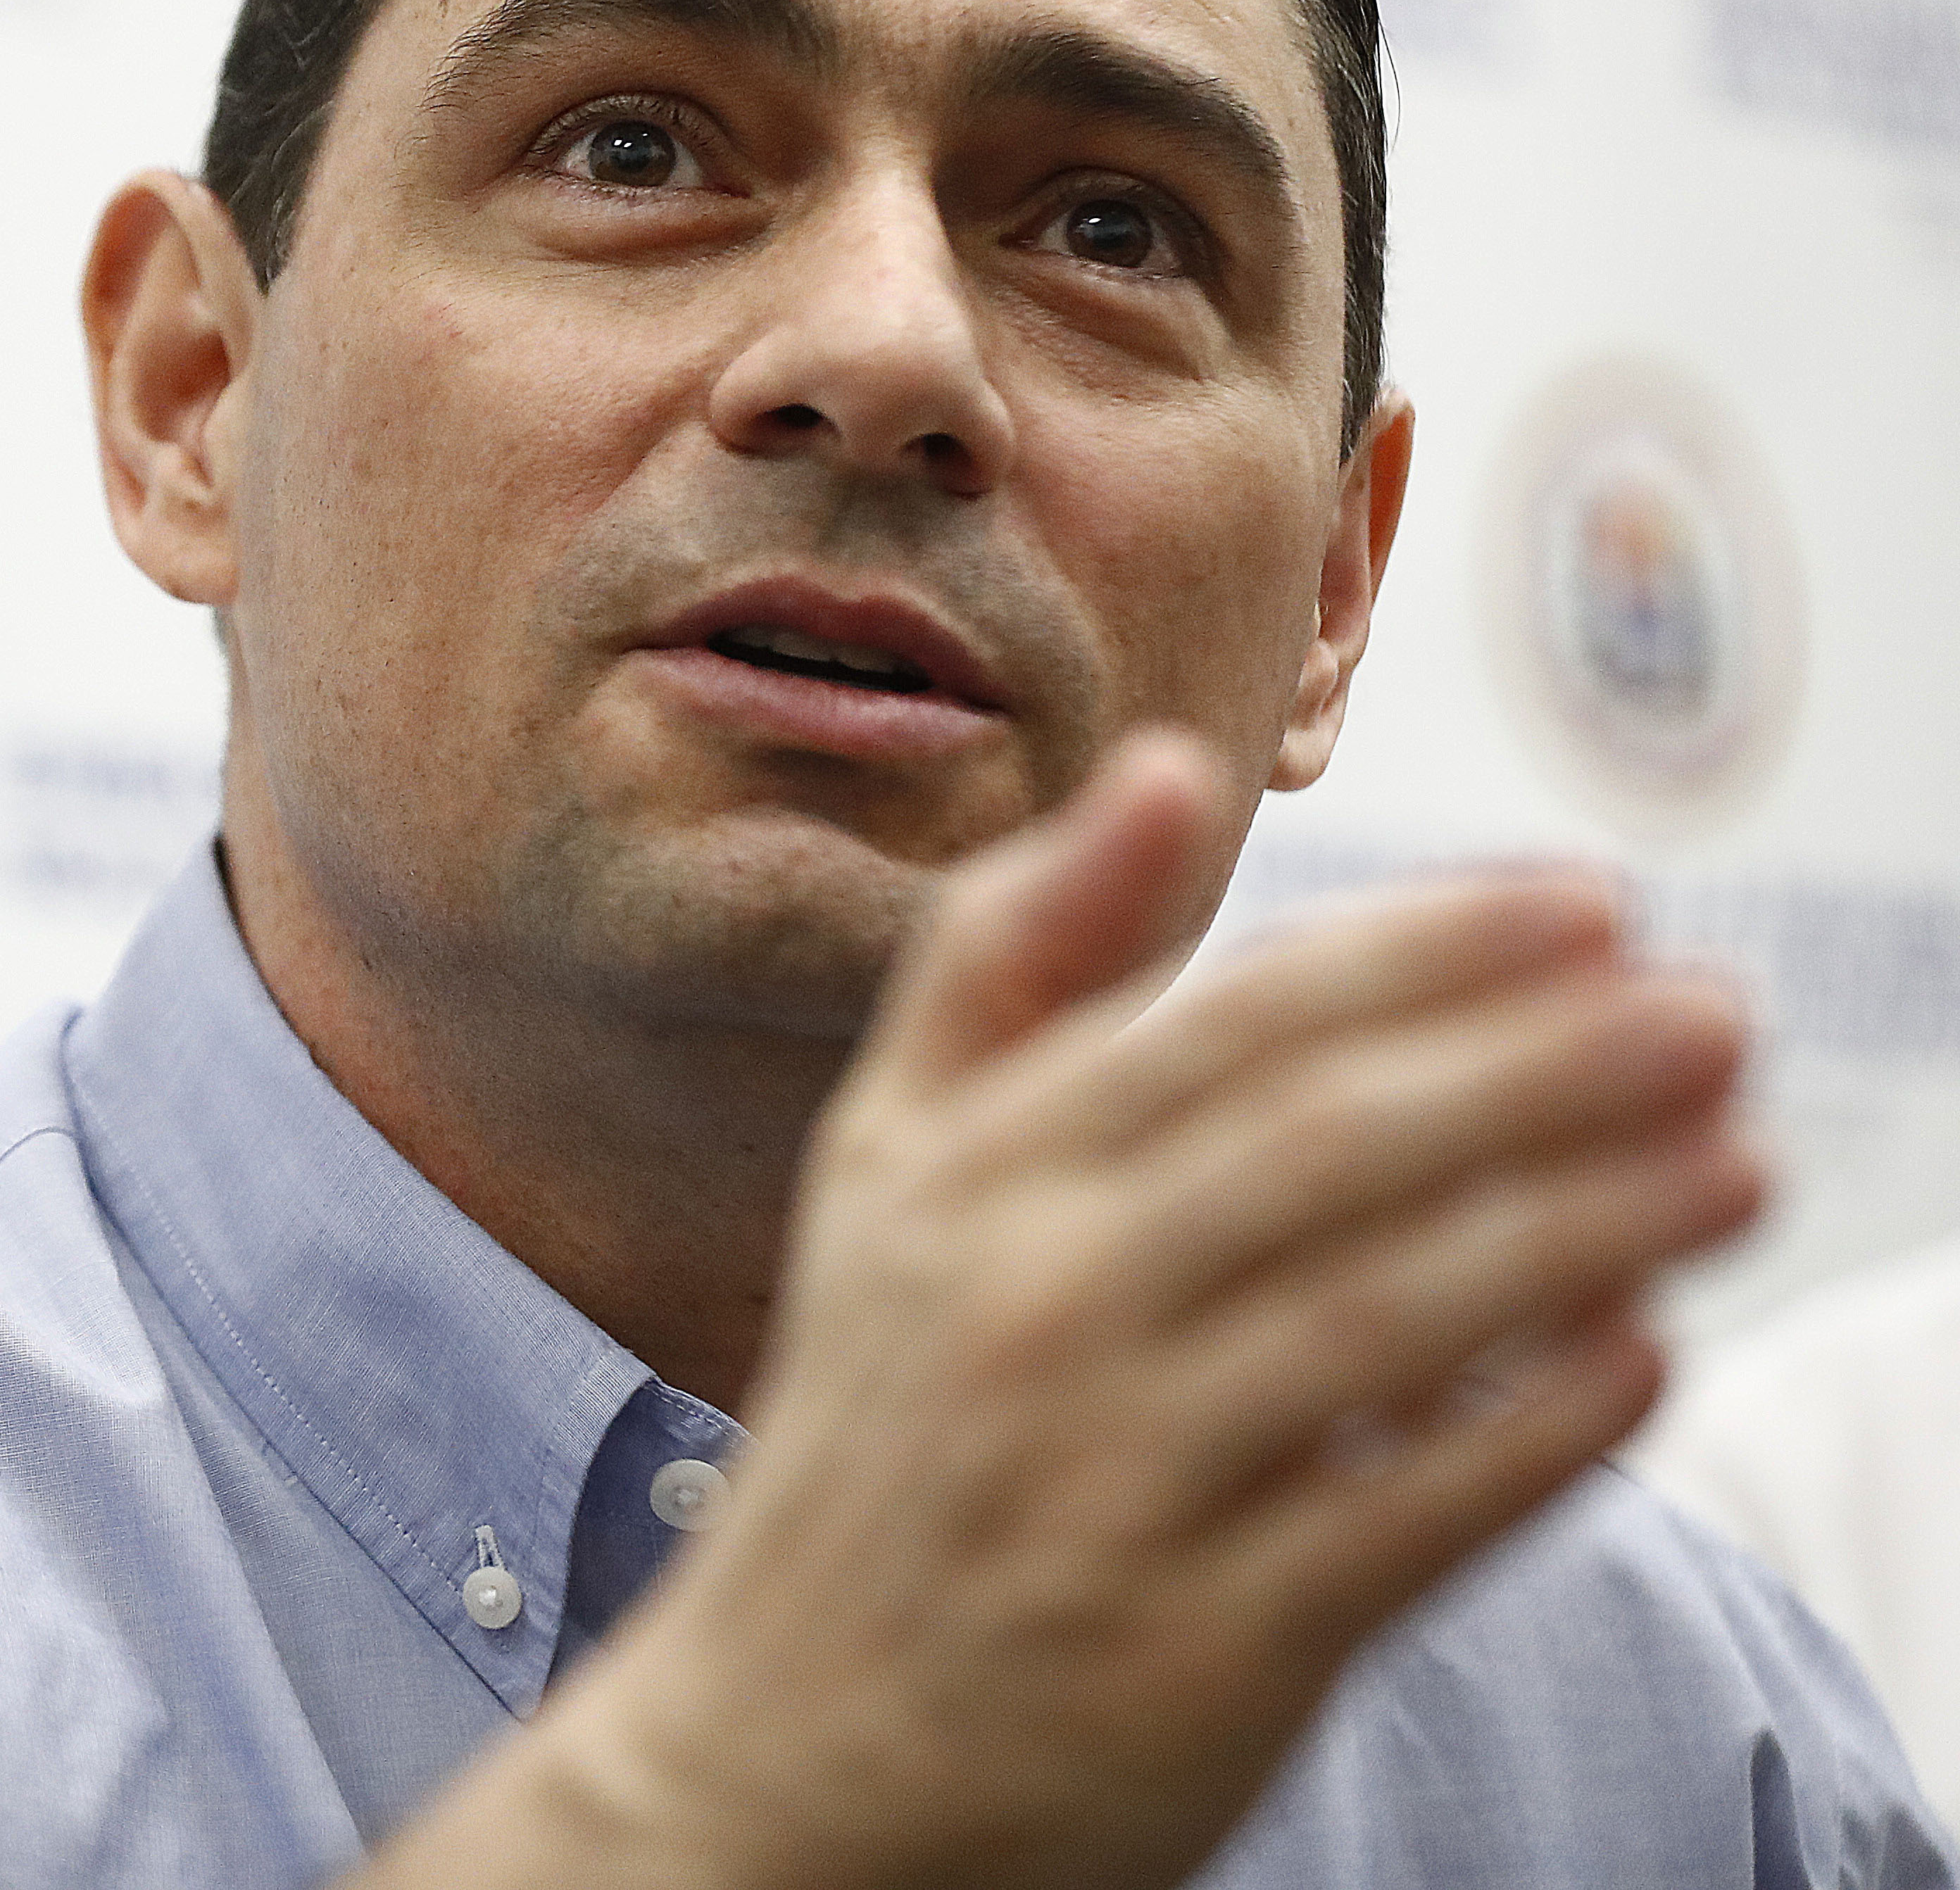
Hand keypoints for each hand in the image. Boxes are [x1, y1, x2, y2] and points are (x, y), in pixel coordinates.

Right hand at [362, 730, 1762, 1889]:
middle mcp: (1026, 1311)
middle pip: (1326, 1152)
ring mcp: (1107, 1483)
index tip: (1594, 905)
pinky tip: (1643, 1356)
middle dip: (1546, 1070)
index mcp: (960, 1182)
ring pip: (1385, 1318)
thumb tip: (1164, 766)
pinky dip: (1531, 1433)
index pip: (1232, 1027)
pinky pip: (1399, 1515)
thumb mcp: (884, 1173)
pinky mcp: (1191, 1649)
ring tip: (1738, 1162)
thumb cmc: (878, 1437)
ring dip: (1585, 1227)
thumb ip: (1013, 962)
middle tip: (1719, 1013)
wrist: (784, 1757)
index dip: (1430, 953)